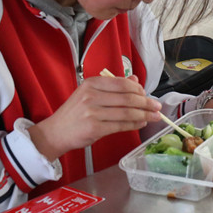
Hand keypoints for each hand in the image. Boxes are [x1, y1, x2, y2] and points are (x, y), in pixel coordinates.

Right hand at [29, 75, 160, 160]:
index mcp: (92, 84)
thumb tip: (135, 80)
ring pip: (127, 112)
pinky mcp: (95, 128)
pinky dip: (134, 124)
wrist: (55, 132)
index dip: (139, 90)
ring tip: (154, 116)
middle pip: (128, 98)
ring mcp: (93, 112)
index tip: (147, 95)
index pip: (122, 84)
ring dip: (144, 115)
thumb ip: (113, 87)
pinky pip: (121, 125)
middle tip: (157, 107)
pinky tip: (141, 123)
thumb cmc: (75, 113)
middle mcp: (92, 96)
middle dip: (146, 103)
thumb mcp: (90, 94)